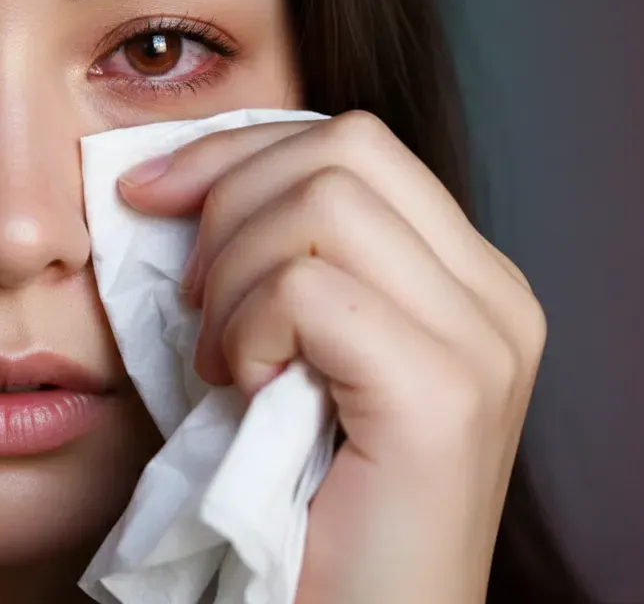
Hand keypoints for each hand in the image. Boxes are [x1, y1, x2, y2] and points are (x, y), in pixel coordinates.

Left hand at [117, 111, 544, 603]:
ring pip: (322, 200)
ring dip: (233, 276)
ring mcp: (481, 344)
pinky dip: (247, 328)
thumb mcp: (294, 355)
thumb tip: (179, 182)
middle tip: (191, 300)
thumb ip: (281, 264)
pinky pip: (307, 288)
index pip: (354, 141)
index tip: (148, 192)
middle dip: (227, 201)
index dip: (237, 150)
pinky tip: (243, 390)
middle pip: (342, 147)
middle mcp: (494, 298)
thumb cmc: (302, 503)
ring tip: (223, 361)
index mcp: (466, 279)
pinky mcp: (441, 398)